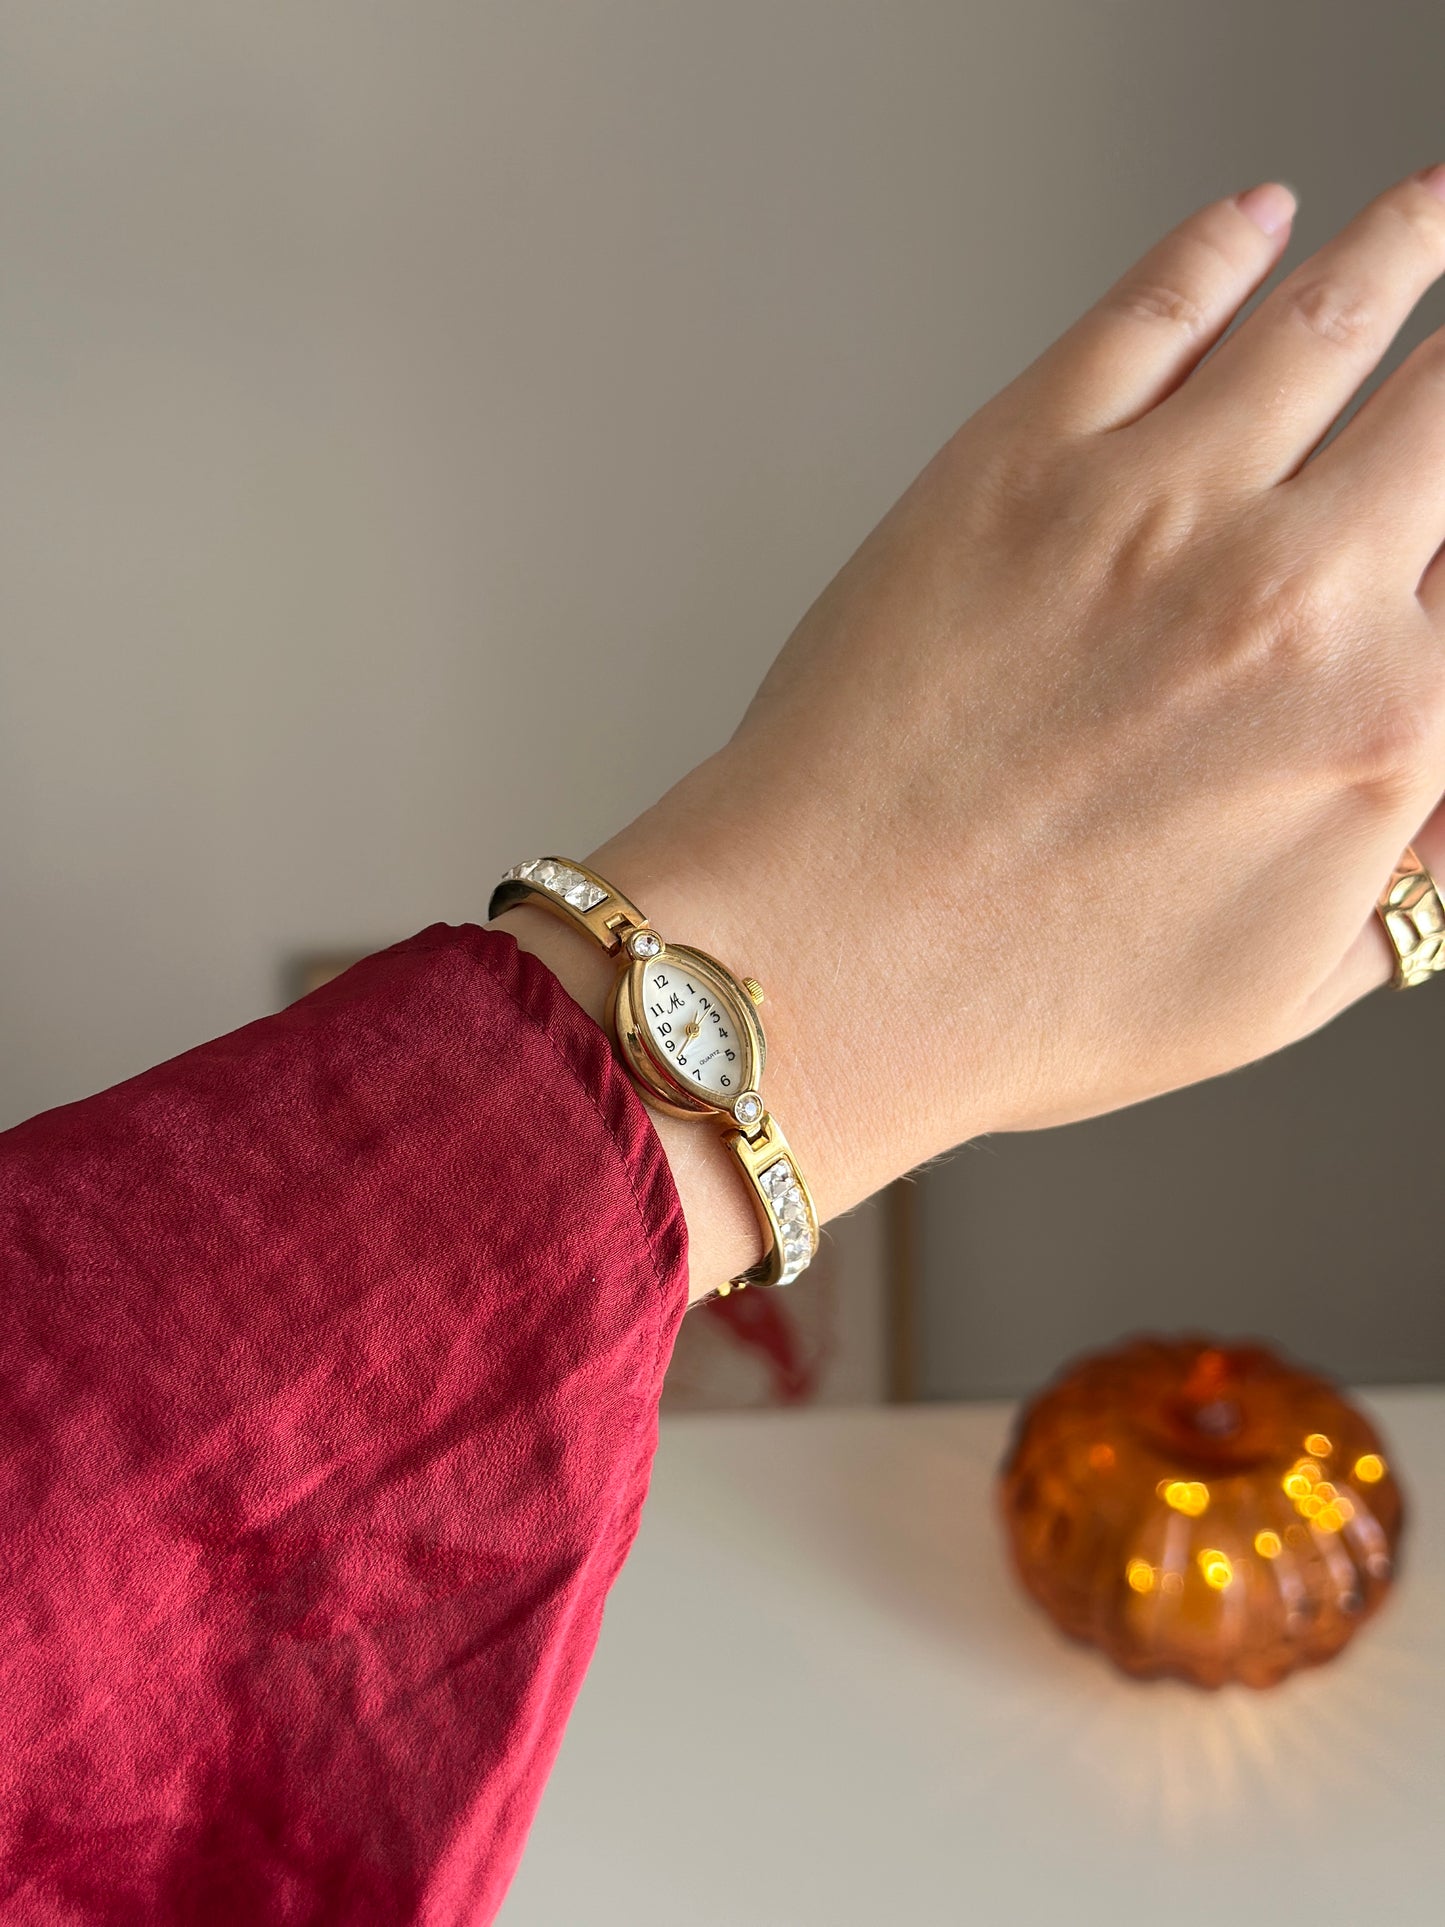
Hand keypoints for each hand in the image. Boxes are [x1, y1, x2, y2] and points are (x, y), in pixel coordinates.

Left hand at [501, 167, 1444, 1294]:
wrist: (819, 964)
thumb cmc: (1017, 998)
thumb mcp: (1272, 990)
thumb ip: (1397, 880)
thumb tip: (1431, 797)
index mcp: (1381, 729)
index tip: (1435, 542)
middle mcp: (1292, 593)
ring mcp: (1154, 505)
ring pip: (1328, 320)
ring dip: (1403, 246)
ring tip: (1433, 209)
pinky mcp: (1022, 460)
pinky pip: (1155, 307)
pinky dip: (1221, 246)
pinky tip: (1256, 221)